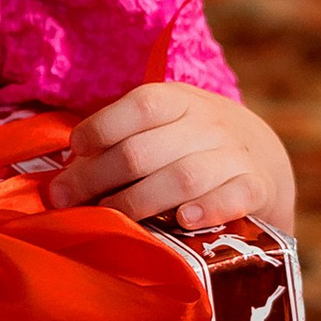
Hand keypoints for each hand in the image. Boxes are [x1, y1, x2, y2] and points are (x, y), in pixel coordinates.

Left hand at [42, 80, 296, 234]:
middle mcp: (206, 123)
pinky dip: (208, 208)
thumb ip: (118, 143)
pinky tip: (183, 220)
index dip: (102, 128)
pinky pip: (233, 197)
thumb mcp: (160, 126)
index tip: (74, 150)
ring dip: (138, 201)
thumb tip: (62, 179)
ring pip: (182, 177)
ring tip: (110, 217)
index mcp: (177, 100)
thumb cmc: (187, 144)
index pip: (140, 106)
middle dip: (97, 178)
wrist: (259, 154)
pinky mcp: (254, 187)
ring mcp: (233, 155)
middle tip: (64, 199)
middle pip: (144, 151)